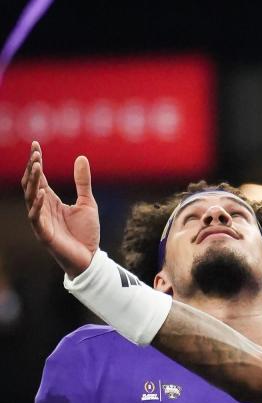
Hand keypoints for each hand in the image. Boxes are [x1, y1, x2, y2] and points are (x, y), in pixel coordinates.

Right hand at [22, 141, 99, 278]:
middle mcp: (42, 208)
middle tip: (36, 153)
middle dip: (32, 168)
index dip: (36, 161)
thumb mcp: (88, 203)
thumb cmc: (86, 233)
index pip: (39, 177)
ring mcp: (41, 221)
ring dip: (33, 181)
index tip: (35, 144)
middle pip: (31, 184)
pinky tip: (40, 192)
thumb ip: (83, 182)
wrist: (90, 258)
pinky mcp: (44, 234)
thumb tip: (81, 157)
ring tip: (38, 166)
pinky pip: (35, 217)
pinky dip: (36, 204)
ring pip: (30, 197)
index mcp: (50, 200)